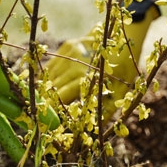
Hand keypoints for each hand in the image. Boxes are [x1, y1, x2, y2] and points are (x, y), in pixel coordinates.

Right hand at [47, 0, 159, 118]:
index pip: (63, 96)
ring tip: (38, 102)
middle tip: (40, 115)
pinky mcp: (68, 45)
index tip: (48, 122)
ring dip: (44, 89)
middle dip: (46, 101)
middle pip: (53, 86)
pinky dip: (46, 76)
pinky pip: (52, 64)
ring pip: (49, 75)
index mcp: (89, 76)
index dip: (54, 110)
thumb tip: (94, 132)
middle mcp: (76, 62)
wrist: (128, 34)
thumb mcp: (122, 91)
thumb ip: (106, 111)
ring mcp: (70, 51)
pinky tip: (42, 86)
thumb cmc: (127, 67)